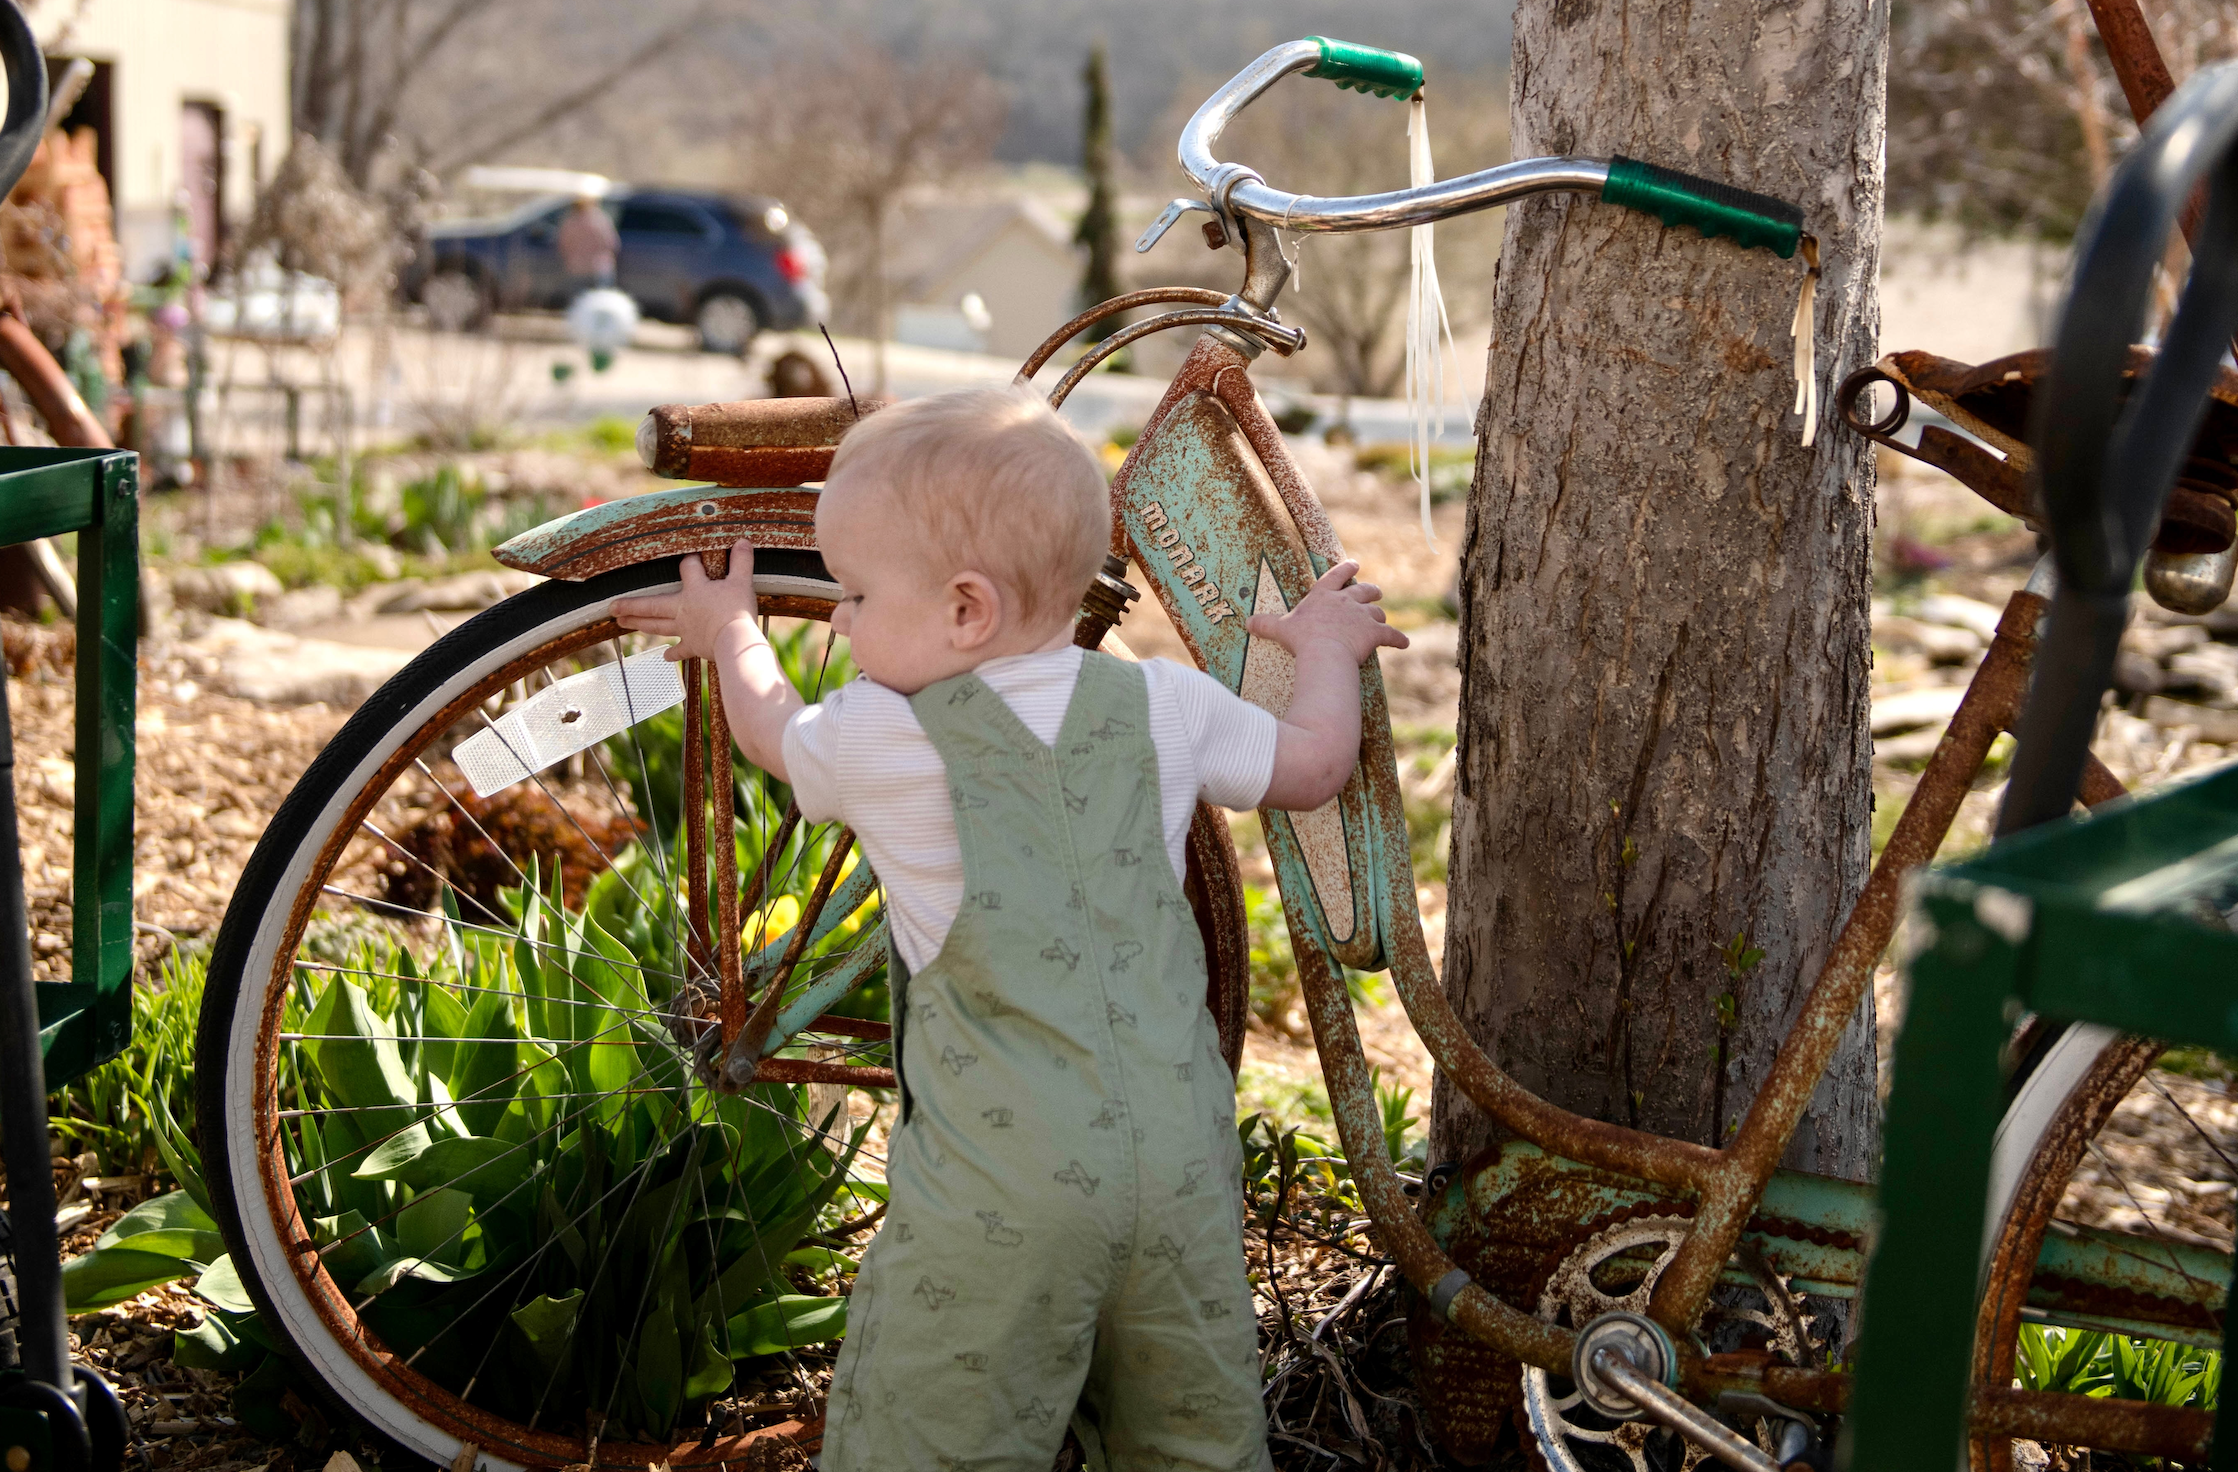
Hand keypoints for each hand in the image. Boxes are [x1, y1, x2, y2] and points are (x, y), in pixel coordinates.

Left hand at [613, 540, 761, 661]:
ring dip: (639, 623)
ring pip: (657, 626)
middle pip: (653, 605)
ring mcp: (685, 630)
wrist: (736, 641)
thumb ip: (741, 561)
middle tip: (612, 606)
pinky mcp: (694, 646)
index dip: (691, 562)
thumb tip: (743, 541)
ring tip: (622, 622)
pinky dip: (673, 653)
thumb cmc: (737, 610)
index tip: (692, 559)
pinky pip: (680, 650)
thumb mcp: (741, 581)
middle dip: (632, 604)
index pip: (688, 569)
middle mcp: (683, 610)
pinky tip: (665, 656)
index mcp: (694, 591)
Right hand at [1245, 560, 1409, 663]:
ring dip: (1379, 616)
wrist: (1324, 652)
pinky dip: (1398, 639)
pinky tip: (1403, 643)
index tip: (1354, 563)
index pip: (1336, 575)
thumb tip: (1246, 623)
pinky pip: (1391, 635)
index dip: (1346, 568)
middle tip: (1375, 592)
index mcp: (1324, 596)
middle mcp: (1347, 602)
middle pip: (1364, 591)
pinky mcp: (1375, 633)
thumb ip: (1266, 624)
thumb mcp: (1281, 630)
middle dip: (1370, 591)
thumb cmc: (1302, 639)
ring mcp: (1362, 617)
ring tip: (1381, 620)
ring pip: (1377, 613)